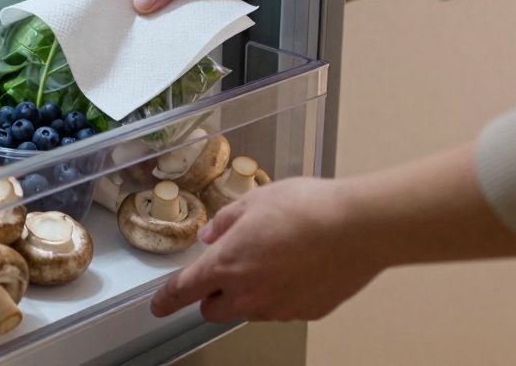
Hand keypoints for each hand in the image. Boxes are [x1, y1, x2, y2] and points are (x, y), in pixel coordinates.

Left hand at [148, 144, 515, 321]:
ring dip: (251, 292)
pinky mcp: (306, 313)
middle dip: (214, 293)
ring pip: (250, 309)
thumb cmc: (306, 207)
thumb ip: (226, 222)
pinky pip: (284, 307)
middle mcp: (248, 295)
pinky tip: (301, 267)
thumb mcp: (254, 201)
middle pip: (213, 309)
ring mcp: (278, 309)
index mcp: (226, 265)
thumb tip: (211, 235)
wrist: (357, 227)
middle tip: (229, 268)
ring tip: (277, 257)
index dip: (166, 300)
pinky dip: (284, 293)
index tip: (157, 306)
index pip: (183, 291)